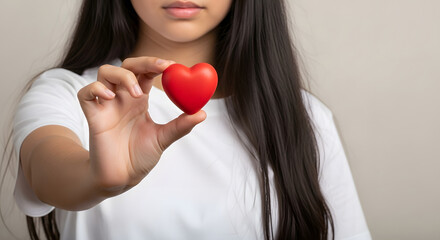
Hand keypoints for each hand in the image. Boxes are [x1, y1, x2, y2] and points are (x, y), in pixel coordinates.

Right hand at [77, 57, 205, 190]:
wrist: (122, 177)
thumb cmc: (141, 156)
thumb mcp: (164, 138)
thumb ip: (181, 125)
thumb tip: (203, 113)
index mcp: (140, 100)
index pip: (146, 72)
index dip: (156, 64)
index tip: (172, 66)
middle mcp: (122, 98)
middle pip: (127, 66)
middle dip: (143, 62)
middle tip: (161, 68)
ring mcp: (106, 105)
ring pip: (105, 73)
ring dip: (122, 76)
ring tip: (137, 93)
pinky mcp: (93, 116)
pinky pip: (85, 93)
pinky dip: (96, 89)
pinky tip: (110, 98)